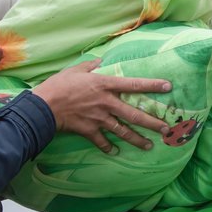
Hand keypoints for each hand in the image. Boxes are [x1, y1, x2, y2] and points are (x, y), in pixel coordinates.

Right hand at [32, 60, 172, 153]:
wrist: (43, 106)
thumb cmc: (58, 85)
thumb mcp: (75, 70)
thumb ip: (91, 65)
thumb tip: (101, 59)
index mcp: (105, 84)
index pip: (134, 84)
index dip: (152, 85)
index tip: (168, 87)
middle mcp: (106, 102)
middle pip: (135, 114)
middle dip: (152, 123)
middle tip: (166, 129)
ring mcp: (99, 118)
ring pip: (123, 131)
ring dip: (137, 140)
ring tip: (149, 146)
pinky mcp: (89, 130)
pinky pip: (102, 141)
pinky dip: (109, 147)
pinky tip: (115, 151)